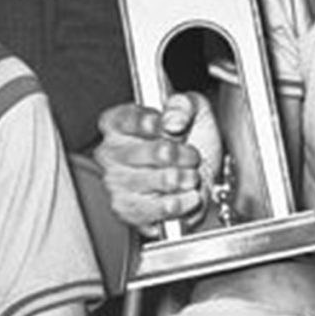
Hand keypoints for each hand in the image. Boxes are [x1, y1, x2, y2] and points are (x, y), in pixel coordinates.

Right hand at [94, 93, 221, 233]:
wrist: (202, 175)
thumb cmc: (192, 139)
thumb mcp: (194, 109)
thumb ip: (183, 105)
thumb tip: (172, 119)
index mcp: (120, 123)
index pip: (123, 120)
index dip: (147, 123)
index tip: (167, 125)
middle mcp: (112, 153)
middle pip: (147, 152)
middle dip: (179, 153)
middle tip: (190, 154)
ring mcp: (117, 183)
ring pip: (156, 180)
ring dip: (183, 177)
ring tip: (191, 174)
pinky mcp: (129, 210)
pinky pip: (157, 208)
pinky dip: (180, 202)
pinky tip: (188, 194)